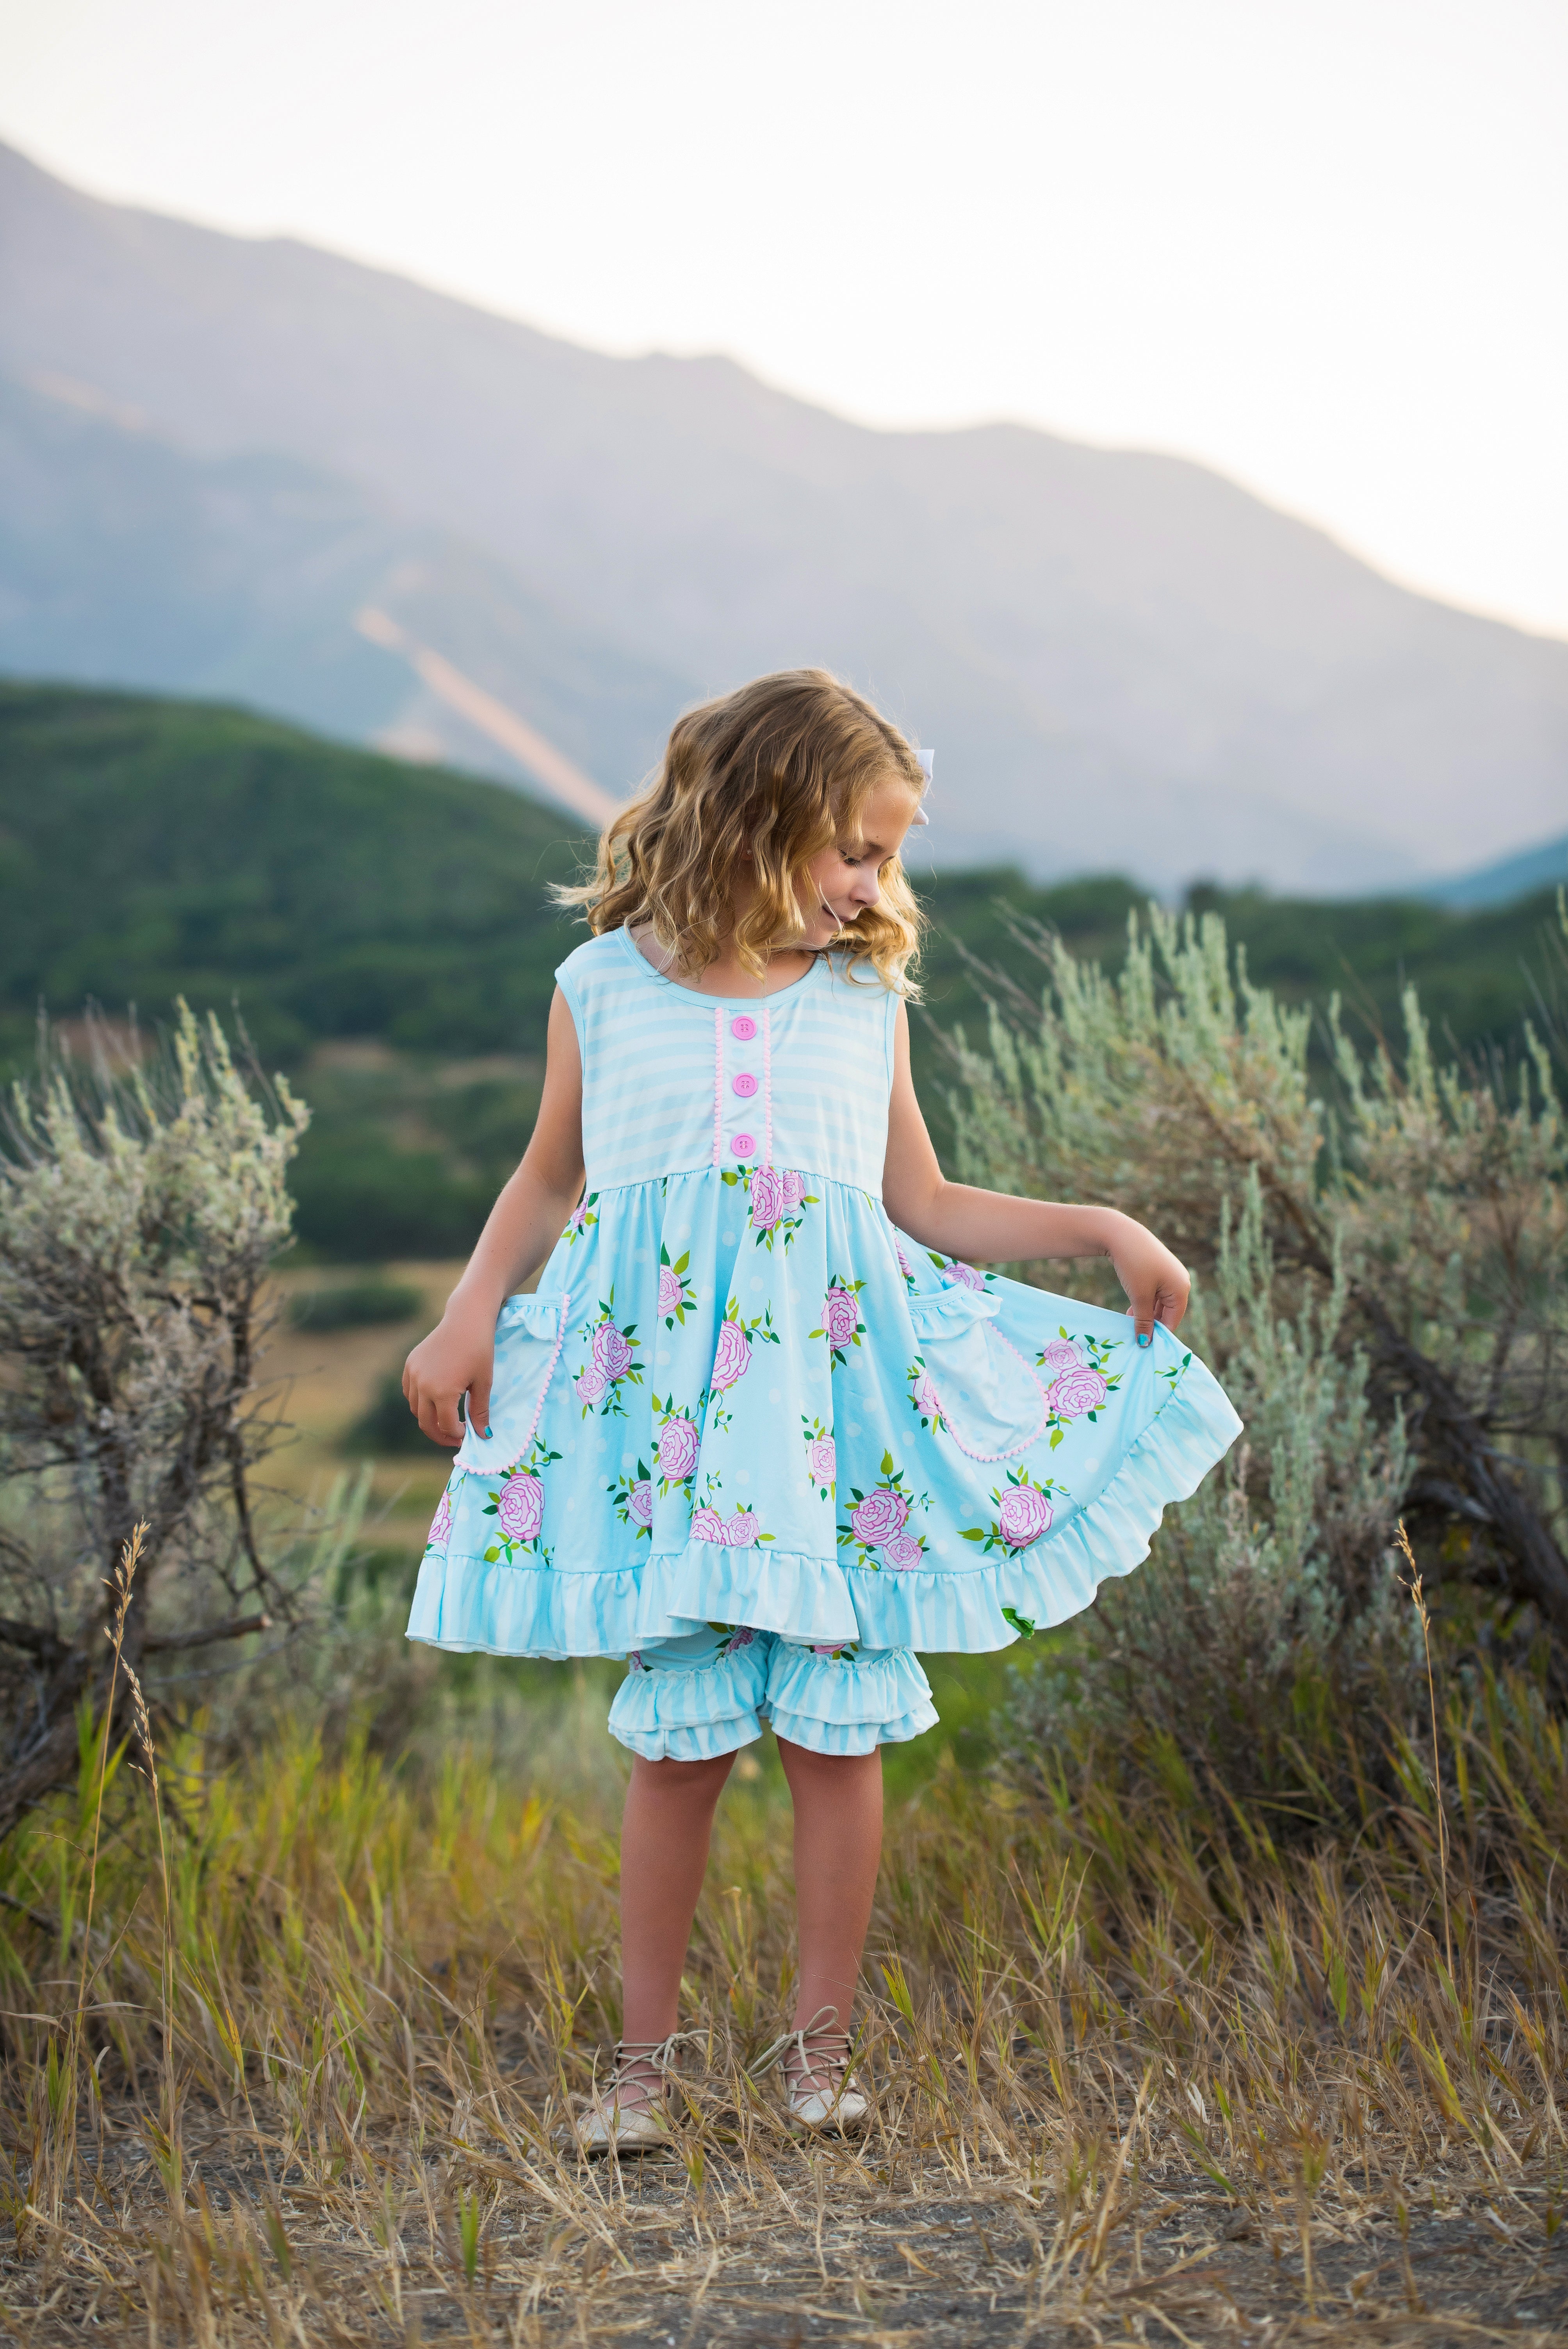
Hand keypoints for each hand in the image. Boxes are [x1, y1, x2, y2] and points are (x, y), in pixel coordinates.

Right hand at [402, 1306, 494, 1446]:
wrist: (466, 1318)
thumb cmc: (480, 1349)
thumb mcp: (483, 1382)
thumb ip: (480, 1411)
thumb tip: (484, 1436)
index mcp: (441, 1392)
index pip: (446, 1425)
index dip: (457, 1435)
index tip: (468, 1434)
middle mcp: (422, 1385)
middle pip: (425, 1422)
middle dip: (440, 1435)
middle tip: (455, 1438)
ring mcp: (413, 1374)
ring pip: (415, 1408)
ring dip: (429, 1419)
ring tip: (445, 1420)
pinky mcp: (410, 1364)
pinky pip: (410, 1392)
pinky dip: (419, 1402)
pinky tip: (434, 1401)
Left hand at [1106, 1218, 1189, 1345]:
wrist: (1120, 1234)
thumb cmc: (1134, 1267)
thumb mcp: (1139, 1297)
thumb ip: (1144, 1321)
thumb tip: (1145, 1343)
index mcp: (1181, 1289)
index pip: (1173, 1320)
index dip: (1158, 1334)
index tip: (1143, 1345)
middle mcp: (1180, 1281)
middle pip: (1168, 1312)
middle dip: (1151, 1323)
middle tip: (1134, 1335)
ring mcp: (1170, 1273)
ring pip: (1160, 1302)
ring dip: (1146, 1313)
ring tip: (1130, 1321)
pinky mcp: (1159, 1268)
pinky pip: (1155, 1292)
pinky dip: (1144, 1301)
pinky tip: (1131, 1309)